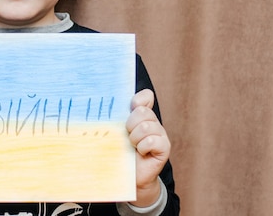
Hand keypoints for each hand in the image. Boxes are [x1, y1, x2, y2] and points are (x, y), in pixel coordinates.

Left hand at [125, 89, 170, 205]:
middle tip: (127, 135)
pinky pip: (152, 140)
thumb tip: (108, 104)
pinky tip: (141, 153)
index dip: (137, 101)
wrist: (129, 176)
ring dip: (135, 138)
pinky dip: (143, 147)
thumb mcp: (116, 132)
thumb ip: (116, 118)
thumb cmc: (120, 152)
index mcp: (141, 115)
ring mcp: (160, 134)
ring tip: (132, 146)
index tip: (130, 109)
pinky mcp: (164, 147)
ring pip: (146, 126)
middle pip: (142, 111)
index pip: (146, 96)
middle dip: (130, 124)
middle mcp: (153, 122)